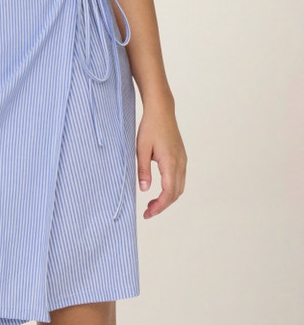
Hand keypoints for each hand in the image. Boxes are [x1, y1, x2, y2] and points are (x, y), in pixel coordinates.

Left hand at [136, 102, 186, 218]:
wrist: (161, 110)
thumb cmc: (150, 126)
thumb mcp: (141, 148)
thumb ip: (143, 170)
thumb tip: (145, 190)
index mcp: (170, 162)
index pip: (168, 192)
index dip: (159, 206)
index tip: (148, 213)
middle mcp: (180, 163)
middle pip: (176, 193)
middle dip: (163, 205)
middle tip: (148, 211)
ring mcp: (183, 160)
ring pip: (180, 187)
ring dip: (168, 198)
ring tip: (152, 203)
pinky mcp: (181, 157)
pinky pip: (180, 178)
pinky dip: (172, 188)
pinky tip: (160, 189)